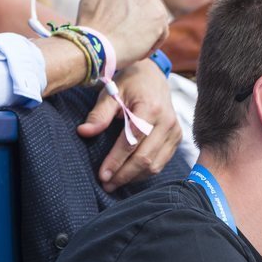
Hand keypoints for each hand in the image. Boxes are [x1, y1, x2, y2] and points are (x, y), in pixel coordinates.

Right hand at [76, 0, 168, 68]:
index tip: (132, 10)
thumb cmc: (91, 25)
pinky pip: (162, 30)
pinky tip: (140, 49)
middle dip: (144, 12)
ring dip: (149, 27)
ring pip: (157, 14)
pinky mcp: (160, 16)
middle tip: (132, 28)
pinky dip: (154, 42)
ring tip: (133, 40)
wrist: (97, 44)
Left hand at [78, 59, 182, 191]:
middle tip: (106, 184)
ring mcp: (175, 131)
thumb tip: (84, 132)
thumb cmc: (129, 83)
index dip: (116, 161)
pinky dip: (145, 172)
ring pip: (155, 165)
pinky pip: (162, 162)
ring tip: (115, 182)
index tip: (102, 175)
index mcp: (150, 108)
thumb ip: (99, 114)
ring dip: (134, 177)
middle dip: (124, 174)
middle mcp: (167, 122)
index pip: (132, 142)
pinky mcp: (177, 138)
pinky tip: (130, 175)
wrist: (154, 76)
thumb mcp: (111, 93)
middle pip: (145, 158)